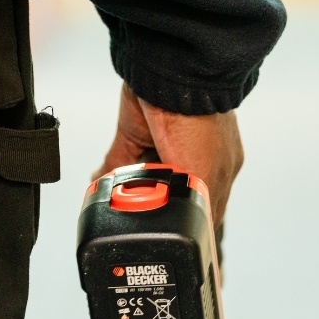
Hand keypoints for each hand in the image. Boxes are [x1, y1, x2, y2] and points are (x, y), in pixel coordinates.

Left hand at [94, 83, 243, 227]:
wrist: (173, 79)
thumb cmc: (203, 120)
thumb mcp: (208, 174)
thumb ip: (202, 206)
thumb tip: (202, 232)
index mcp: (218, 168)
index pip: (202, 207)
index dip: (187, 226)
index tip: (171, 239)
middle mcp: (190, 157)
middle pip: (166, 195)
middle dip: (154, 207)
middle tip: (142, 217)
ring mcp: (159, 145)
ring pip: (140, 182)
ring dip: (128, 193)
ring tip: (123, 201)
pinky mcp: (133, 135)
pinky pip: (116, 165)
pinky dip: (106, 178)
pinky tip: (100, 186)